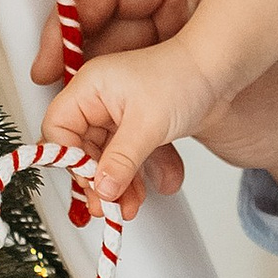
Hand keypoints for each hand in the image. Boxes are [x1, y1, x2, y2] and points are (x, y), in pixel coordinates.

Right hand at [35, 0, 277, 216]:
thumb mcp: (193, 112)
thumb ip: (134, 143)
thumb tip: (96, 184)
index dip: (61, 35)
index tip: (43, 75)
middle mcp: (165, 14)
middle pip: (94, 55)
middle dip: (89, 122)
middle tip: (85, 170)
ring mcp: (166, 56)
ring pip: (114, 96)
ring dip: (115, 152)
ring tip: (126, 198)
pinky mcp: (170, 95)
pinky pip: (136, 120)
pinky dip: (142, 156)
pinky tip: (161, 182)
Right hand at [44, 32, 228, 209]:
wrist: (219, 71)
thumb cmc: (183, 78)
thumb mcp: (148, 124)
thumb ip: (121, 160)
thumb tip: (102, 189)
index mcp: (90, 88)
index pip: (58, 128)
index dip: (69, 158)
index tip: (88, 180)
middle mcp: (98, 101)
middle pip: (81, 149)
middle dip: (97, 180)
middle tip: (108, 205)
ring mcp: (116, 115)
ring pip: (105, 159)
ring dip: (117, 185)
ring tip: (129, 207)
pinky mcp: (135, 128)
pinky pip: (126, 159)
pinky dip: (135, 177)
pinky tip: (147, 190)